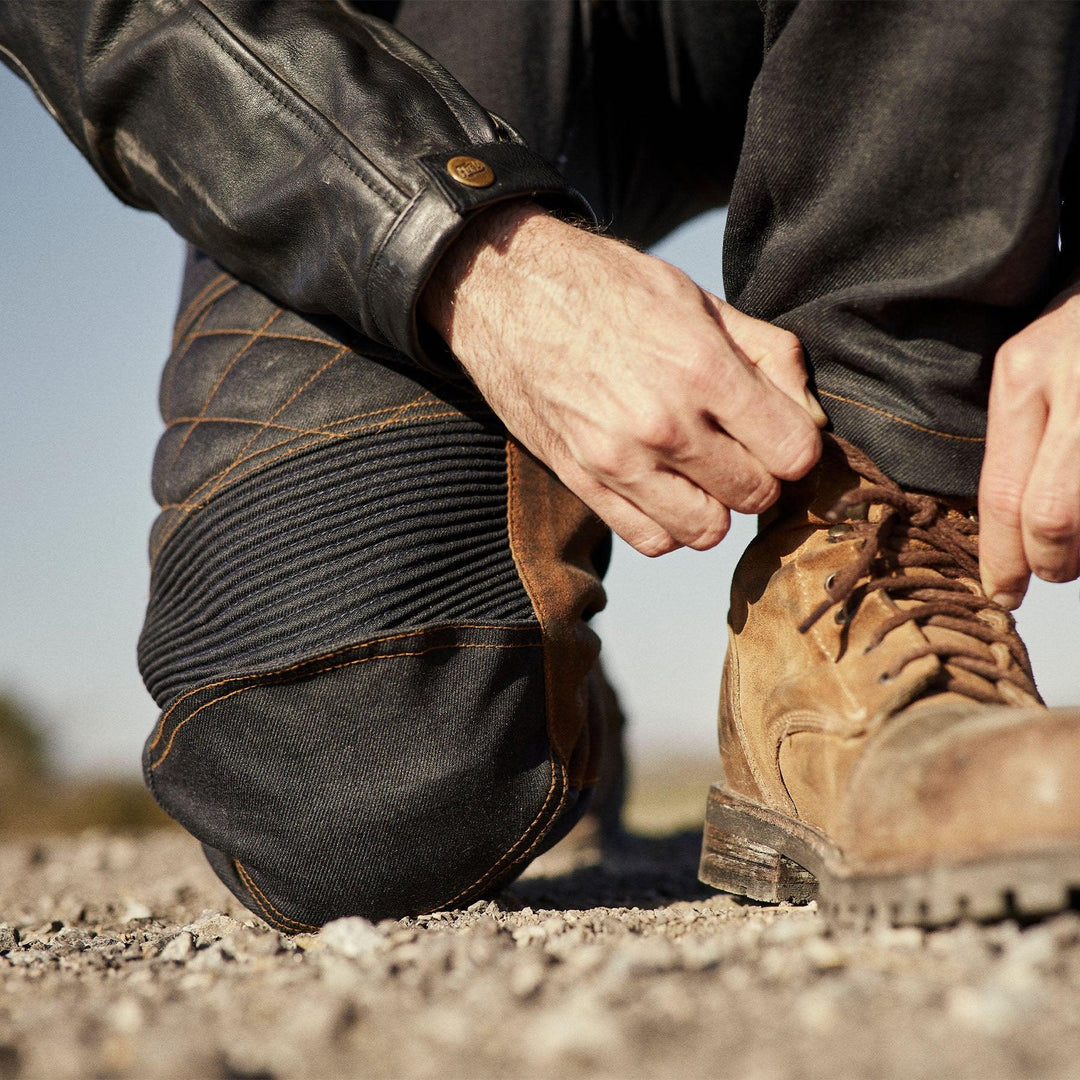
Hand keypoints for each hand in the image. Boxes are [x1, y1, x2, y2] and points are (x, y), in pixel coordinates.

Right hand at [421, 202, 824, 556]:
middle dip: (759, 475)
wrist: (507, 292)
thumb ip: (768, 355)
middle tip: (740, 447)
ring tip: (700, 471)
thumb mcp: (699, 300)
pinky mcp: (581, 480)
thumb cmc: (607, 288)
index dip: (797, 447)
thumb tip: (813, 415)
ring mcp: (618, 460)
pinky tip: (663, 487)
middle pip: (755, 495)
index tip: (779, 433)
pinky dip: (668, 524)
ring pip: (707, 531)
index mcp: (702, 369)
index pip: (793, 453)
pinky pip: (650, 540)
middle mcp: (662, 424)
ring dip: (715, 506)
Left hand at [980, 277, 1079, 606]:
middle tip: (1053, 572)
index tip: (1000, 591)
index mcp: (1022, 374)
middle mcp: (1071, 385)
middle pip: (1051, 516)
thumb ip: (1020, 434)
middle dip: (1050, 562)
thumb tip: (1010, 526)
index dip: (1001, 557)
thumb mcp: (1033, 362)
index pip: (1003, 494)